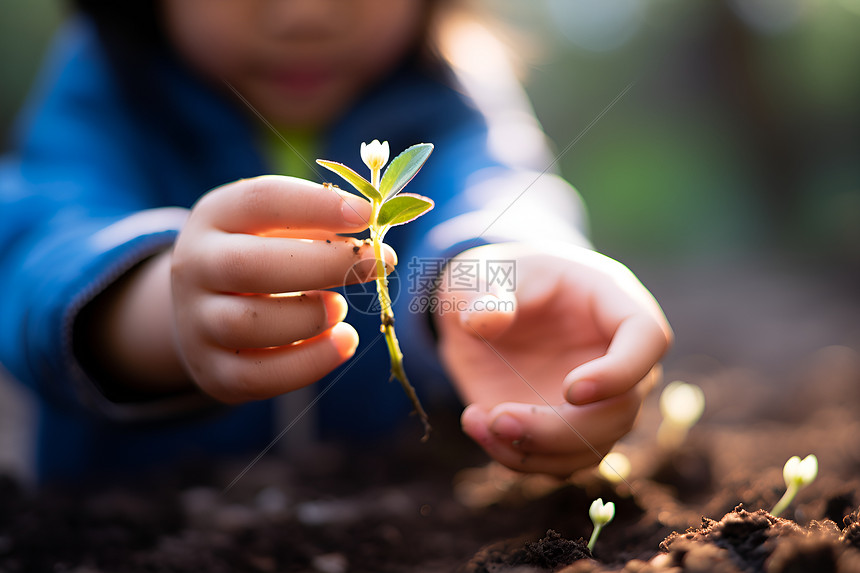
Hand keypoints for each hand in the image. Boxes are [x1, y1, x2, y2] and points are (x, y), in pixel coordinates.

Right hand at [170, 175, 394, 402]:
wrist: (200, 309)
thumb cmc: (258, 253)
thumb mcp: (273, 225)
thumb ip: (316, 221)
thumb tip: (374, 224)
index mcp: (214, 217)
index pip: (259, 201)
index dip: (316, 206)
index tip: (366, 213)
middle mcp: (194, 267)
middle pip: (249, 266)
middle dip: (324, 264)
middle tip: (377, 262)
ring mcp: (197, 323)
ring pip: (250, 325)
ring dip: (311, 316)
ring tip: (340, 308)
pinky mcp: (213, 371)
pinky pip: (260, 376)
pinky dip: (311, 362)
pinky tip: (343, 341)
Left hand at [434, 242, 671, 476]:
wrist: (477, 308)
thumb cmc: (492, 279)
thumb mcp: (479, 273)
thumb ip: (482, 292)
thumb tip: (485, 320)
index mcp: (611, 302)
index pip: (648, 338)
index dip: (621, 372)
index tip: (570, 390)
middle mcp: (616, 357)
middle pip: (622, 410)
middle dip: (559, 428)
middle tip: (498, 418)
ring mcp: (596, 399)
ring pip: (593, 448)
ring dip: (536, 452)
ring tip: (478, 421)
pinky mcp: (564, 427)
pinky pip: (557, 462)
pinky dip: (516, 456)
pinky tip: (475, 423)